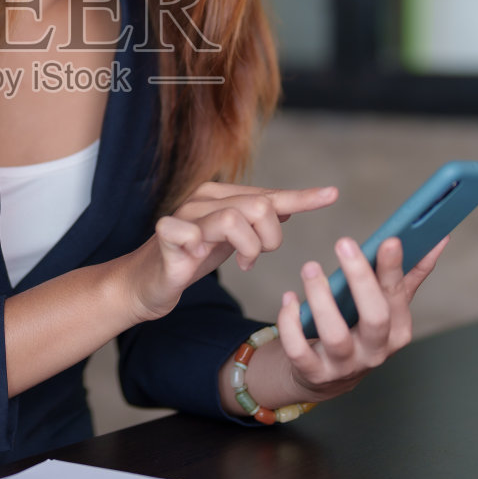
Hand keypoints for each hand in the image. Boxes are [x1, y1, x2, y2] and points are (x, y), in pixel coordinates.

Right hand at [124, 182, 337, 321]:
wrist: (144, 284)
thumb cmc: (188, 260)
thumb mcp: (229, 242)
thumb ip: (254, 224)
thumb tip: (285, 209)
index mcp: (220, 197)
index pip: (269, 195)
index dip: (302, 197)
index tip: (332, 195)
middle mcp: (203, 199)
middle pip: (260, 207)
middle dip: (268, 239)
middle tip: (255, 258)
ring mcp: (184, 215)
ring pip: (235, 218)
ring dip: (247, 247)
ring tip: (241, 261)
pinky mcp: (167, 237)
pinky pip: (189, 232)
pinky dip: (200, 244)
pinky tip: (198, 255)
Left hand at [236, 235, 446, 409]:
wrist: (326, 376)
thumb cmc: (360, 331)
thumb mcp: (386, 307)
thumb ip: (409, 275)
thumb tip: (439, 239)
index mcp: (397, 330)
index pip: (397, 296)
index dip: (394, 269)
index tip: (389, 240)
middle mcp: (375, 351)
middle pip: (375, 317)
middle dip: (360, 279)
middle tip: (343, 243)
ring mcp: (344, 365)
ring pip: (336, 335)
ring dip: (321, 298)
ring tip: (310, 268)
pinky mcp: (314, 373)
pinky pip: (300, 350)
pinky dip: (291, 323)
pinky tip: (289, 298)